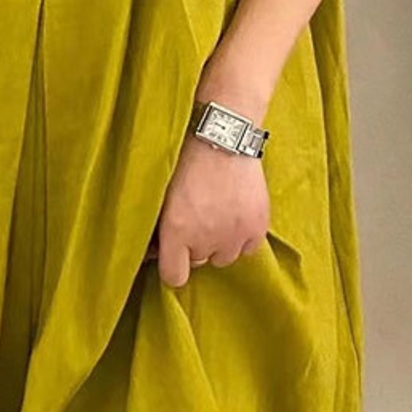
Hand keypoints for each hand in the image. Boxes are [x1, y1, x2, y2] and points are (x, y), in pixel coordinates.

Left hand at [147, 132, 270, 287]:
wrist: (222, 135)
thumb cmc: (185, 158)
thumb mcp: (162, 193)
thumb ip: (159, 226)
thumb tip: (155, 250)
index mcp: (175, 231)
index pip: (174, 277)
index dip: (172, 264)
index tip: (171, 252)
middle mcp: (205, 240)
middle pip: (199, 262)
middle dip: (195, 244)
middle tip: (196, 214)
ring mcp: (233, 236)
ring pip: (224, 256)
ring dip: (219, 241)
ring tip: (217, 210)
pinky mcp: (257, 228)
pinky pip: (247, 248)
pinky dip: (242, 235)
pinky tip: (235, 211)